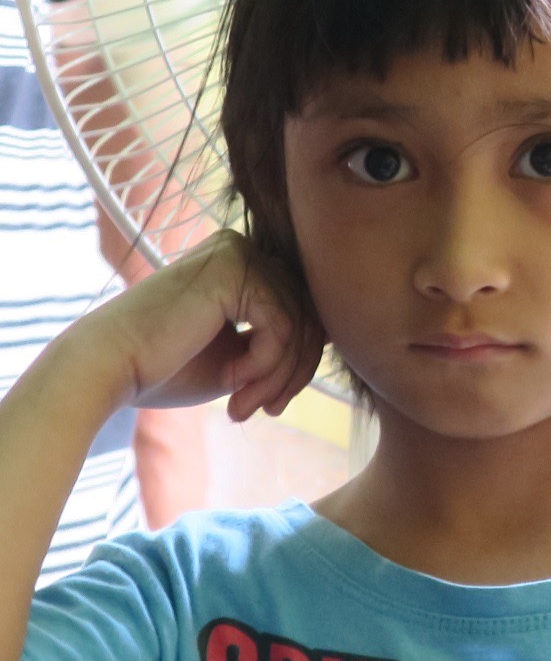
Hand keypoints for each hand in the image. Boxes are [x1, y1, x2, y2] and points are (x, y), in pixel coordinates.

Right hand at [78, 229, 326, 421]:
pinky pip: (282, 326)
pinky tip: (233, 381)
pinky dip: (265, 364)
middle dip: (293, 374)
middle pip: (309, 317)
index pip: (303, 314)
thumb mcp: (240, 356)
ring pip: (300, 325)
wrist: (108, 369)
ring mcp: (240, 254)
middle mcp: (244, 250)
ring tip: (245, 405)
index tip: (271, 403)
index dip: (297, 365)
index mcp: (243, 265)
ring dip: (277, 377)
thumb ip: (279, 344)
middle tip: (266, 410)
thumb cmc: (164, 368)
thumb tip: (331, 342)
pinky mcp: (235, 269)